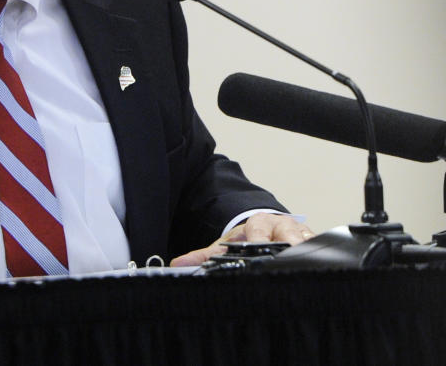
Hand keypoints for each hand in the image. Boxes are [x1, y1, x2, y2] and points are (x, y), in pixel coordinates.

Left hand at [169, 213, 314, 266]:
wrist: (266, 228)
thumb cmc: (247, 239)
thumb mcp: (226, 245)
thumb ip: (204, 255)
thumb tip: (178, 263)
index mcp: (260, 223)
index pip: (259, 231)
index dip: (259, 239)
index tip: (258, 246)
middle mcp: (283, 226)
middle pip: (289, 236)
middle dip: (290, 247)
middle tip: (289, 257)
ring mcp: (302, 235)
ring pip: (308, 243)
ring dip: (306, 254)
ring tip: (305, 269)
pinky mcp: (315, 245)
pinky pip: (320, 252)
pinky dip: (319, 261)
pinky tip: (319, 274)